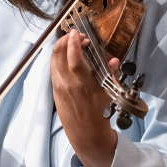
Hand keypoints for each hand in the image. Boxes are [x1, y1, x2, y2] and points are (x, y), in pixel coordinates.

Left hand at [51, 30, 117, 166]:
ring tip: (71, 44)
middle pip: (57, 55)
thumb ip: (109, 74)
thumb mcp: (108, 92)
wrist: (85, 132)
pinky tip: (66, 58)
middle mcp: (65, 83)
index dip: (73, 42)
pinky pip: (53, 70)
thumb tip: (113, 59)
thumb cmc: (99, 112)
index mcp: (80, 82)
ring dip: (60, 49)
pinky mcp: (54, 90)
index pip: (73, 56)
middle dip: (64, 41)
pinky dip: (57, 59)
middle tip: (74, 36)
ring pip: (53, 61)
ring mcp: (57, 86)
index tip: (77, 33)